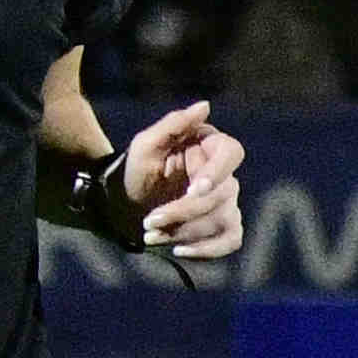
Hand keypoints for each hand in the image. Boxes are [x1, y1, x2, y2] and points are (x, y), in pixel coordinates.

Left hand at [110, 100, 243, 262]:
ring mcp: (227, 203)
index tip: (193, 190)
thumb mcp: (146, 144)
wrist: (125, 203)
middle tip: (149, 221)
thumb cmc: (136, 170)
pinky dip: (208, 250)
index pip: (231, 153)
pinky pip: (231, 241)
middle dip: (183, 212)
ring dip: (185, 232)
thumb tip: (204, 106)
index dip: (218, 173)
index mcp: (210, 148)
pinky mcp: (224, 227)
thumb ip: (173, 124)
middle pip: (221, 195)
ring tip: (151, 235)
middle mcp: (225, 175)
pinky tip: (179, 251)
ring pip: (223, 220)